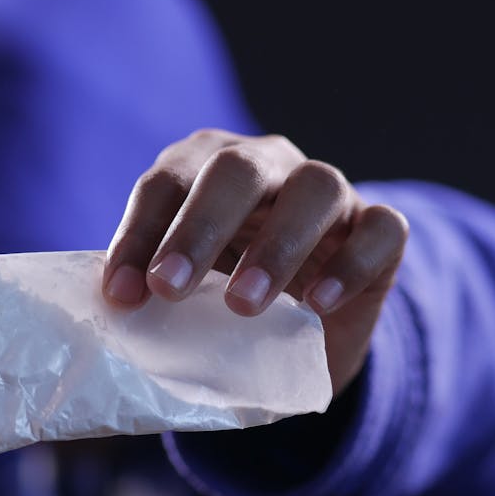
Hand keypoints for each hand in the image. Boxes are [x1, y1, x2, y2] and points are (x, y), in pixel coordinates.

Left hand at [102, 129, 408, 393]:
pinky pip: (380, 229)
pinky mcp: (380, 229)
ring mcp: (331, 192)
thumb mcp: (186, 294)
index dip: (139, 236)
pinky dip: (350, 263)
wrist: (306, 330)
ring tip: (243, 304)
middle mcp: (269, 165)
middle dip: (199, 227)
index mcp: (206, 167)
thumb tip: (114, 308)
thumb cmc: (227, 302)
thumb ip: (156, 291)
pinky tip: (318, 305)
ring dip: (276, 245)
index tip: (121, 295)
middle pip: (237, 171)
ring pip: (315, 188)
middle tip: (169, 288)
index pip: (167, 184)